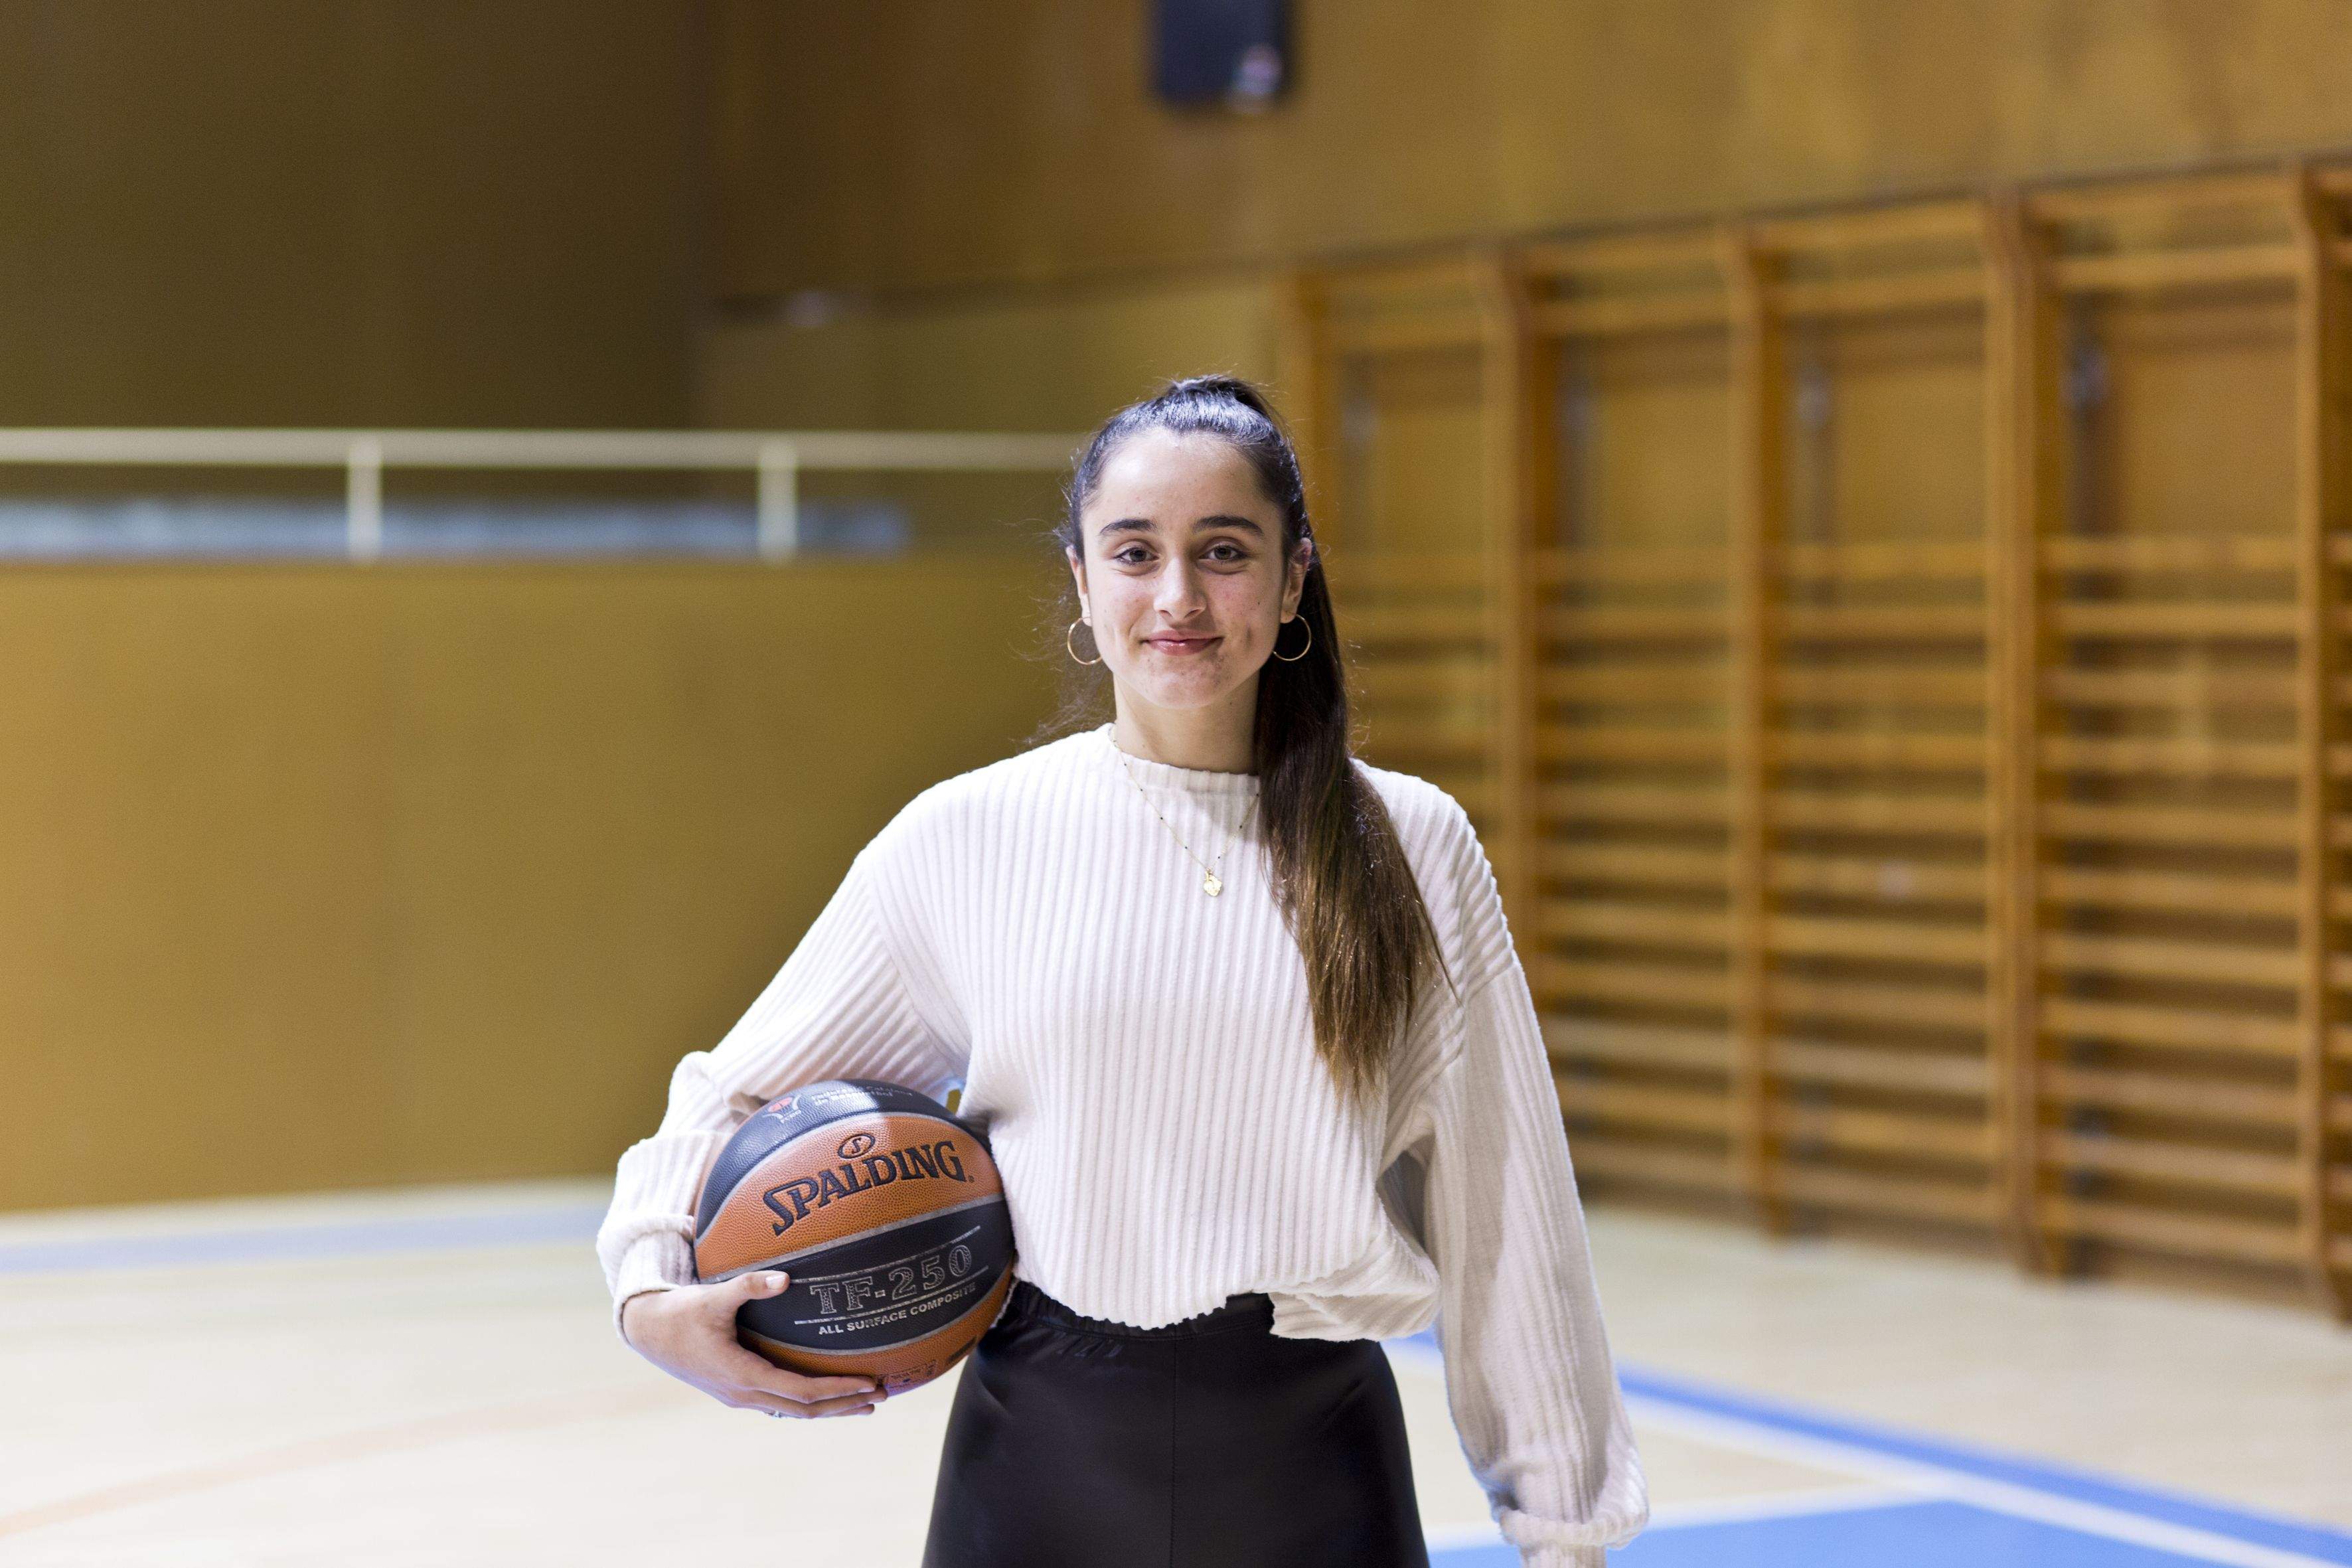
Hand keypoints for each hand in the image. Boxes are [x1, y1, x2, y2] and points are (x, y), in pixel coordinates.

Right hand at [621, 1271, 881, 1418]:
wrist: (648, 1333)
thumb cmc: (681, 1313)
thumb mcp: (714, 1296)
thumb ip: (749, 1286)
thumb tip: (785, 1278)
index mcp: (742, 1376)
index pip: (800, 1391)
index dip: (837, 1389)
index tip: (869, 1384)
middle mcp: (743, 1394)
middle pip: (803, 1410)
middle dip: (844, 1404)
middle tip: (882, 1397)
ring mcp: (740, 1396)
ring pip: (793, 1411)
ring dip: (830, 1408)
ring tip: (865, 1404)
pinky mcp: (737, 1391)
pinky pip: (781, 1404)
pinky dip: (808, 1403)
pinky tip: (827, 1398)